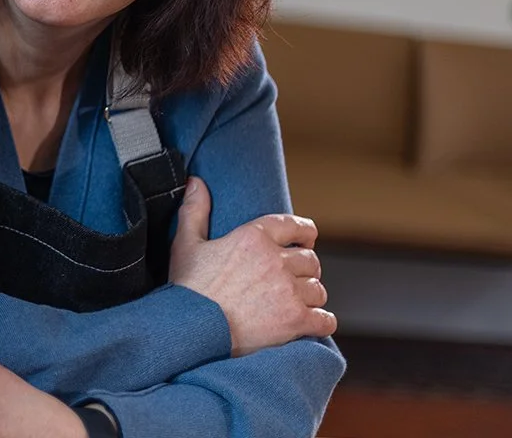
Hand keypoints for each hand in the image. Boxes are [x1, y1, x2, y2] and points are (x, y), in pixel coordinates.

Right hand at [169, 177, 336, 355]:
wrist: (192, 329)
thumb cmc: (188, 288)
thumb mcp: (186, 244)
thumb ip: (195, 210)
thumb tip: (195, 182)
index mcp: (254, 237)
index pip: (295, 225)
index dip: (306, 232)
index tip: (306, 240)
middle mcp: (276, 261)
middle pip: (311, 260)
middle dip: (305, 269)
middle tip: (294, 278)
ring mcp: (288, 292)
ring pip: (318, 289)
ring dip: (311, 296)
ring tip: (297, 302)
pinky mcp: (295, 321)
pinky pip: (325, 319)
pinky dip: (321, 322)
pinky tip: (310, 323)